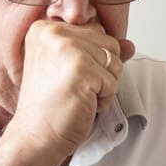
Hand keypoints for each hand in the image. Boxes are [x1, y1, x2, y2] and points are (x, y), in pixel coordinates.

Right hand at [3, 19, 133, 159]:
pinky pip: (113, 81)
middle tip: (73, 88)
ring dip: (104, 85)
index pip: (95, 31)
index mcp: (45, 28)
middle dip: (101, 71)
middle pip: (108, 43)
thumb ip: (99, 51)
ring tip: (77, 95)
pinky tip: (81, 104)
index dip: (92, 59)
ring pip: (114, 61)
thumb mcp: (74, 70)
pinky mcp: (81, 69)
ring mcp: (67, 48)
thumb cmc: (49, 107)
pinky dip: (103, 99)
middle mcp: (53, 33)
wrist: (35, 137)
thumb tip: (130, 45)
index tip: (68, 76)